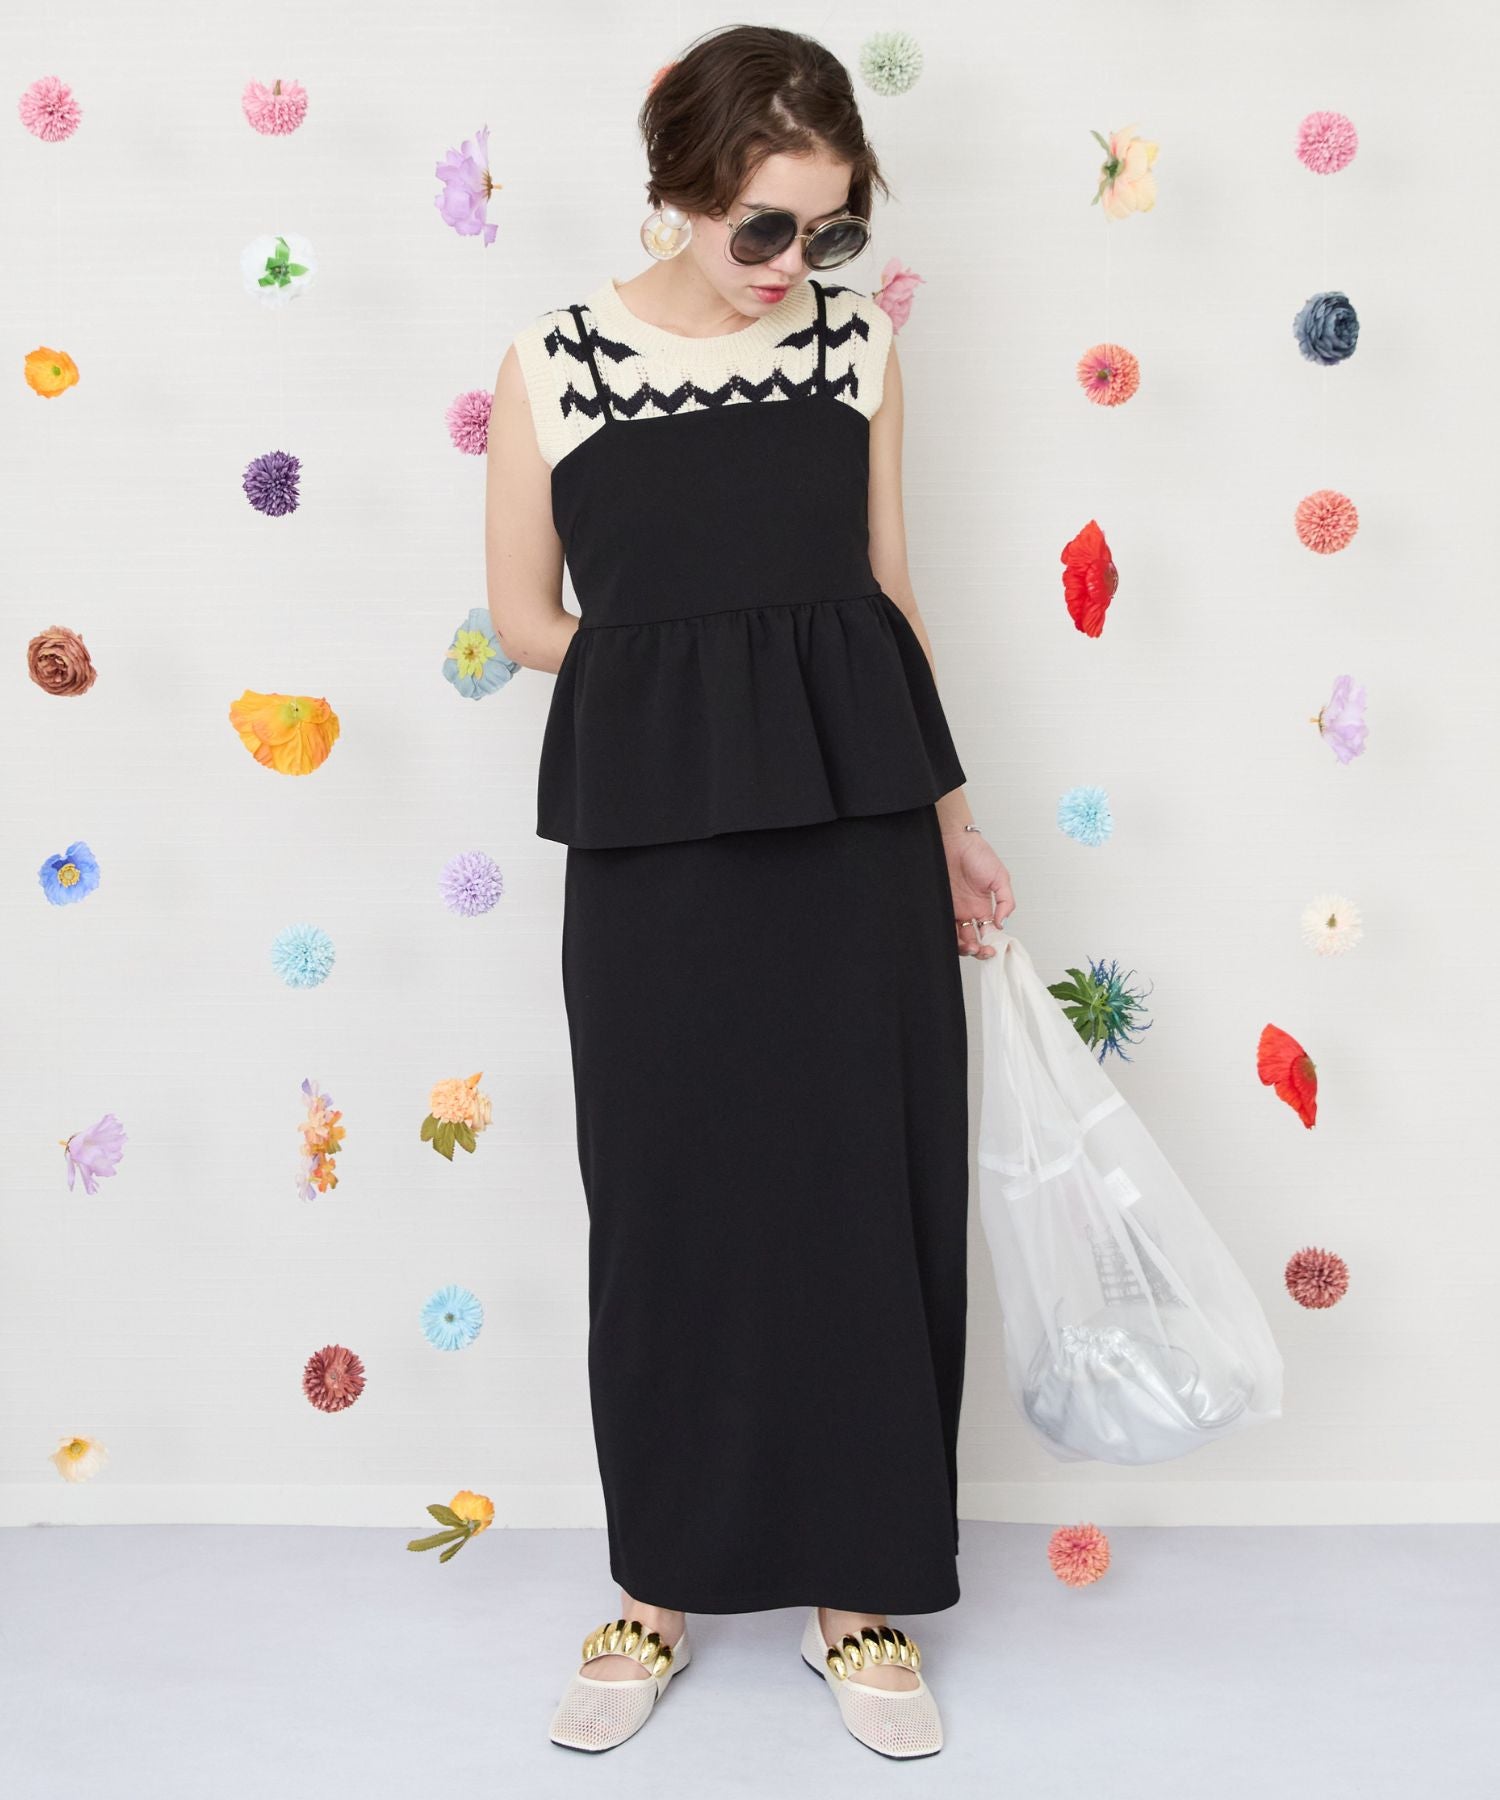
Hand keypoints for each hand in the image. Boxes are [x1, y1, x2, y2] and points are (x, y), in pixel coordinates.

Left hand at [940, 828, 1013, 958]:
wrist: (955, 840)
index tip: (993, 949)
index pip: (988, 933)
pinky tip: (955, 938)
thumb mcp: (1001, 878)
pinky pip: (943, 925)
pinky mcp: (939, 905)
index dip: (991, 944)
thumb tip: (1002, 923)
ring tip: (970, 946)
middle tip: (981, 950)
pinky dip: (948, 935)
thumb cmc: (978, 854)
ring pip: (957, 936)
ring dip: (964, 946)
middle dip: (978, 950)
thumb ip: (1006, 901)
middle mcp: (968, 911)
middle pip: (972, 939)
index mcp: (984, 907)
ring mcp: (953, 909)